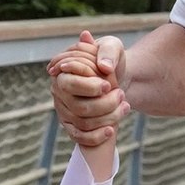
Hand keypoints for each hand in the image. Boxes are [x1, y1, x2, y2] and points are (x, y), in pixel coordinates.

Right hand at [48, 30, 126, 158]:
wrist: (118, 76)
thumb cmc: (111, 59)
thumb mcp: (113, 47)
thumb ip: (107, 51)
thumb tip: (104, 67)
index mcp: (63, 69)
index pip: (69, 83)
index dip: (89, 86)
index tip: (108, 86)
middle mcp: (59, 90)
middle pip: (78, 106)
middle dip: (103, 104)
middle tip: (120, 95)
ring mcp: (63, 109)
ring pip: (83, 122)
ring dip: (108, 117)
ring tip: (125, 106)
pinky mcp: (71, 125)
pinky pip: (79, 137)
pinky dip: (96, 137)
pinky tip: (111, 131)